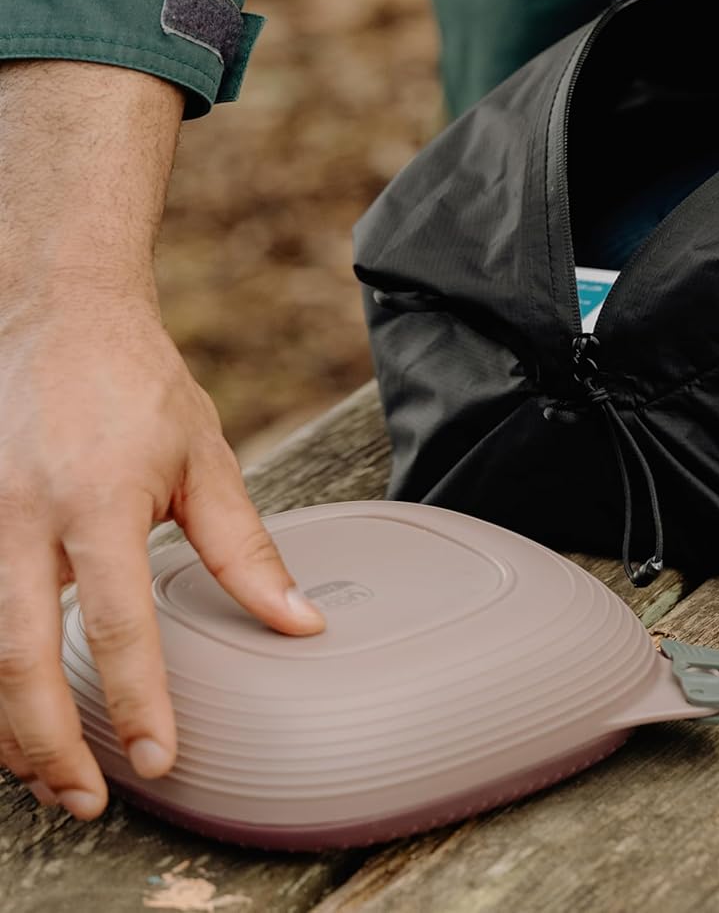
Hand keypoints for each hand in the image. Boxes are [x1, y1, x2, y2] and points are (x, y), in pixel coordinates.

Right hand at [0, 61, 324, 820]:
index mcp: (99, 502)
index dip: (137, 702)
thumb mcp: (206, 458)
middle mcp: (22, 517)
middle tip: (91, 797)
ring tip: (52, 773)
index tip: (160, 762)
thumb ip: (245, 550)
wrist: (56, 312)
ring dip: (8, 724)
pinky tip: (12, 710)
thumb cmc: (139, 386)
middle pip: (18, 659)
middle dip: (49, 744)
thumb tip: (299, 624)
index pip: (117, 626)